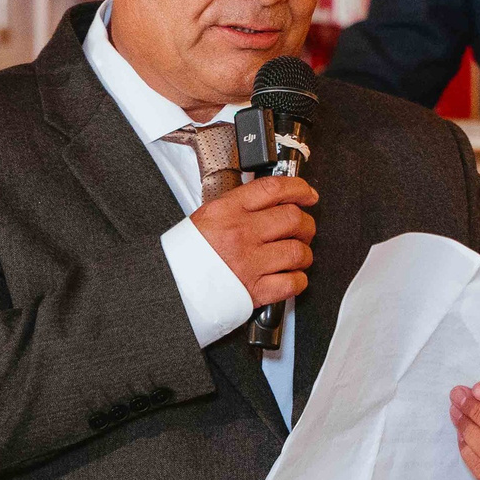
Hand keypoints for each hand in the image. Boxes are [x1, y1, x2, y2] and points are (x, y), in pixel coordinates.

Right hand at [192, 175, 318, 310]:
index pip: (273, 189)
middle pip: (293, 219)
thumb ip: (239, 207)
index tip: (307, 194)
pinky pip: (293, 283)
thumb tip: (271, 200)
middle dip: (305, 224)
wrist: (172, 285)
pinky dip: (298, 280)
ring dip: (304, 253)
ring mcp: (250, 263)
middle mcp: (241, 234)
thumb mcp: (208, 217)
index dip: (299, 188)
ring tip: (296, 255)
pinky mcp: (256, 290)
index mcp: (228, 211)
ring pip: (298, 252)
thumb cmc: (187, 254)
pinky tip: (290, 276)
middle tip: (303, 228)